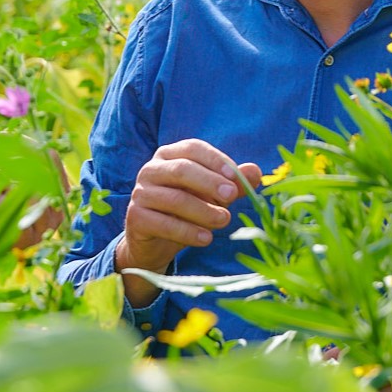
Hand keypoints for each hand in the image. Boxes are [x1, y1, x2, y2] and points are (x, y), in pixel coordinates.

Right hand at [115, 139, 261, 306]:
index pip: (193, 148)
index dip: (215, 160)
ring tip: (224, 221)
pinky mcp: (136, 217)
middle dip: (210, 182)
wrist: (154, 243)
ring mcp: (141, 193)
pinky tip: (206, 239)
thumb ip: (232, 183)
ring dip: (203, 211)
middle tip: (231, 196)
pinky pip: (164, 223)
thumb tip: (256, 172)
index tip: (236, 177)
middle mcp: (151, 169)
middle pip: (182, 169)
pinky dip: (188, 232)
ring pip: (175, 199)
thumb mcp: (211, 196)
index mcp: (169, 155)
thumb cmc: (187, 211)